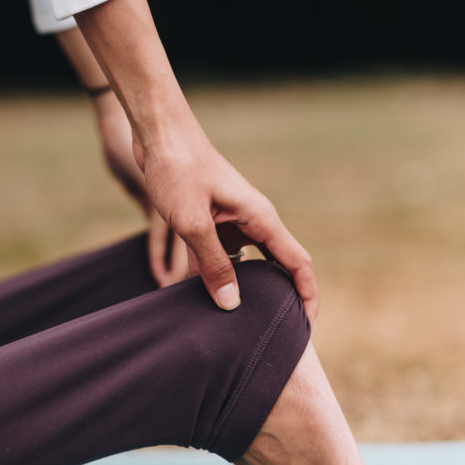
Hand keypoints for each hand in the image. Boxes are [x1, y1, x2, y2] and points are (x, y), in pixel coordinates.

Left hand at [75, 0, 318, 322]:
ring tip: (230, 321)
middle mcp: (252, 219)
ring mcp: (232, 217)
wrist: (157, 132)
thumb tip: (232, 305)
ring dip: (238, 286)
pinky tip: (191, 291)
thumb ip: (213, 264)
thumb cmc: (177, 169)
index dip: (308, 296)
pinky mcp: (211, 215)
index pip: (298, 263)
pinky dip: (211, 271)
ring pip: (243, 261)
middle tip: (268, 333)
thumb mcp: (193, 222)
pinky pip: (219, 251)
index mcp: (260, 218)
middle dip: (276, 298)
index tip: (306, 328)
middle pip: (276, 266)